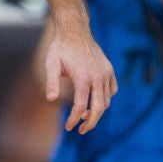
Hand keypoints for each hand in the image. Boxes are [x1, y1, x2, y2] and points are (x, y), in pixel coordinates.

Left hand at [42, 15, 116, 134]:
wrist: (75, 31)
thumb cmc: (61, 48)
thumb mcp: (51, 64)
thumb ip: (51, 83)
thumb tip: (50, 100)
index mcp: (83, 77)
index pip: (81, 106)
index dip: (74, 120)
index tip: (69, 127)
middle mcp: (97, 77)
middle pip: (98, 108)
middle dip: (91, 123)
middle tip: (82, 130)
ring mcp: (105, 73)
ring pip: (106, 101)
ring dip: (97, 112)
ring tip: (84, 116)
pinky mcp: (109, 70)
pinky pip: (111, 90)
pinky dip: (105, 99)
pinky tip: (95, 101)